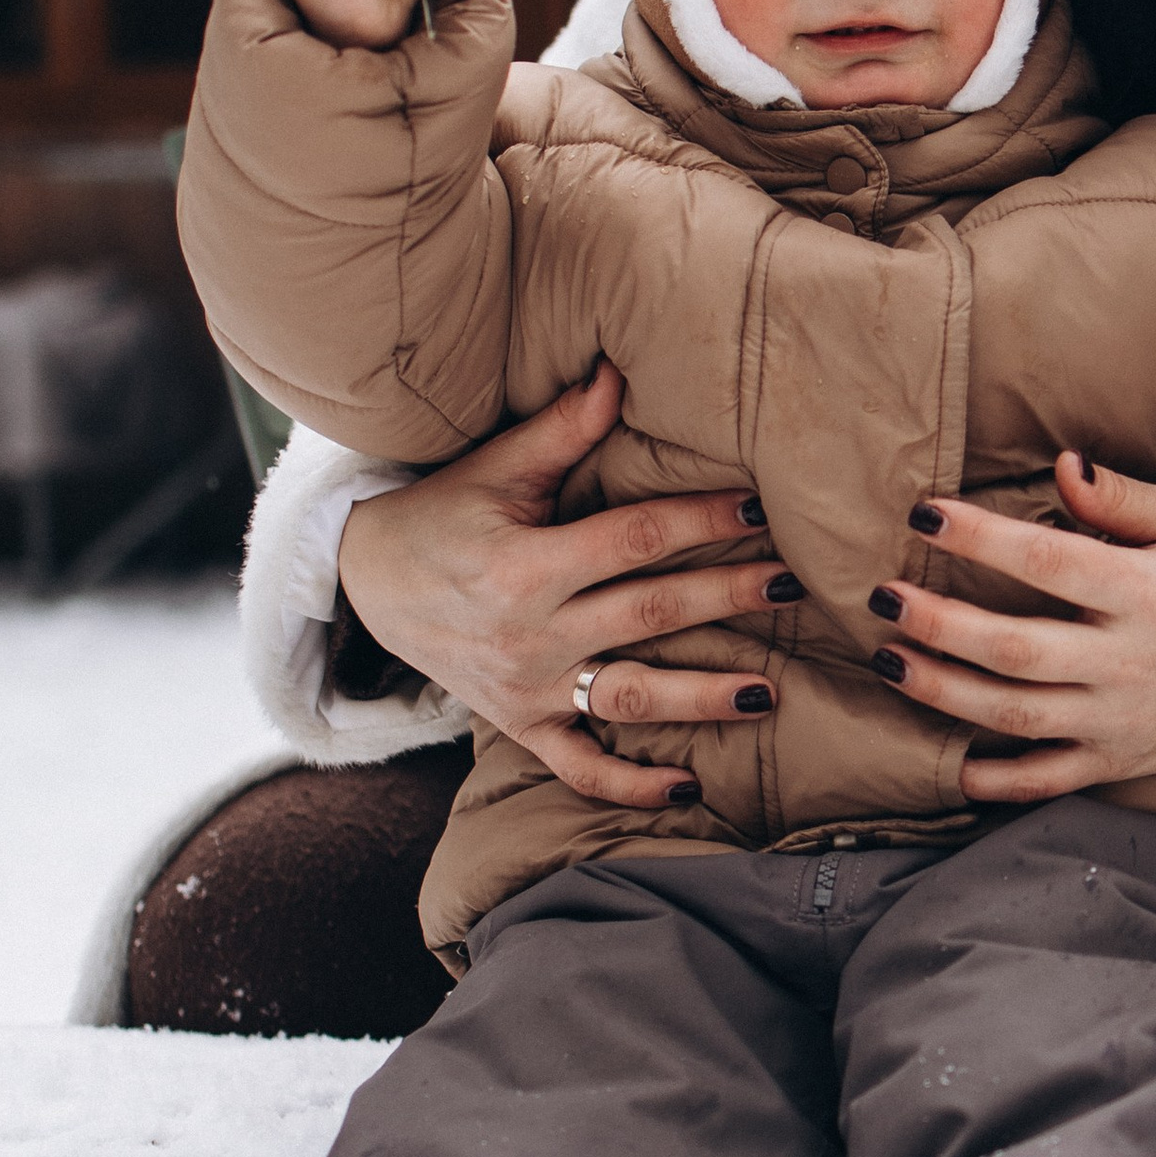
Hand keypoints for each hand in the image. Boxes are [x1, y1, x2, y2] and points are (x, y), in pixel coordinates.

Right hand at [338, 366, 797, 811]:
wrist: (363, 587)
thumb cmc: (440, 516)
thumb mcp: (494, 470)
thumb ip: (563, 429)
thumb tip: (619, 369)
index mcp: (524, 564)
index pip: (633, 540)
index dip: (699, 522)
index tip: (758, 510)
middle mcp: (529, 633)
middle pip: (648, 613)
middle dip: (726, 597)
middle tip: (792, 584)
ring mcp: (527, 688)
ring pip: (630, 697)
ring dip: (702, 698)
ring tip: (770, 694)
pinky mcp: (521, 725)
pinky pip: (579, 766)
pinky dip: (628, 785)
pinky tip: (689, 787)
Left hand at [865, 448, 1155, 804]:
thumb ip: (1123, 498)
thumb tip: (1064, 464)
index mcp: (1145, 593)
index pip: (1051, 562)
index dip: (984, 538)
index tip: (925, 514)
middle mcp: (1128, 662)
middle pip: (1018, 649)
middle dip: (942, 624)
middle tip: (884, 597)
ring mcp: (1116, 720)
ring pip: (1015, 714)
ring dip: (944, 691)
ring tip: (889, 660)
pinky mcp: (1110, 763)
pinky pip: (1043, 779)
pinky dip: (993, 780)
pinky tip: (944, 759)